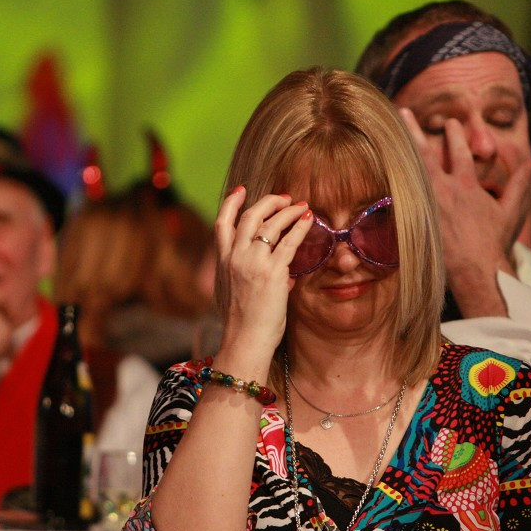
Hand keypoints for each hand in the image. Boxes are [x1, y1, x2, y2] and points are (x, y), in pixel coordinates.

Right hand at [213, 187, 313, 369]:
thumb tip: (284, 277)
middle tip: (284, 198)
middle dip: (268, 201)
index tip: (241, 190)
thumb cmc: (242, 324)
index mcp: (221, 261)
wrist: (244, 341)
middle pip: (249, 215)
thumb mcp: (233, 295)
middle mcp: (234, 257)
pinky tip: (309, 220)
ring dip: (288, 211)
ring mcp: (252, 263)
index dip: (231, 202)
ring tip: (302, 207)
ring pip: (270, 224)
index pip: (221, 223)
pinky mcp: (272, 272)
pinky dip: (300, 227)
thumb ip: (249, 279)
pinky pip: (290, 241)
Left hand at [400, 110, 530, 316]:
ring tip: (385, 133)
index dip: (454, 135)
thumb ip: (519, 185)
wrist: (476, 271)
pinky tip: (373, 169)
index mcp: (466, 185)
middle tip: (402, 112)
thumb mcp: (511, 212)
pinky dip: (385, 182)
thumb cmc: (494, 244)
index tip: (449, 122)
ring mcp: (426, 204)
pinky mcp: (413, 220)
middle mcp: (443, 190)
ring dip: (396, 151)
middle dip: (413, 131)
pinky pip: (395, 197)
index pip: (459, 152)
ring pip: (406, 171)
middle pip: (424, 153)